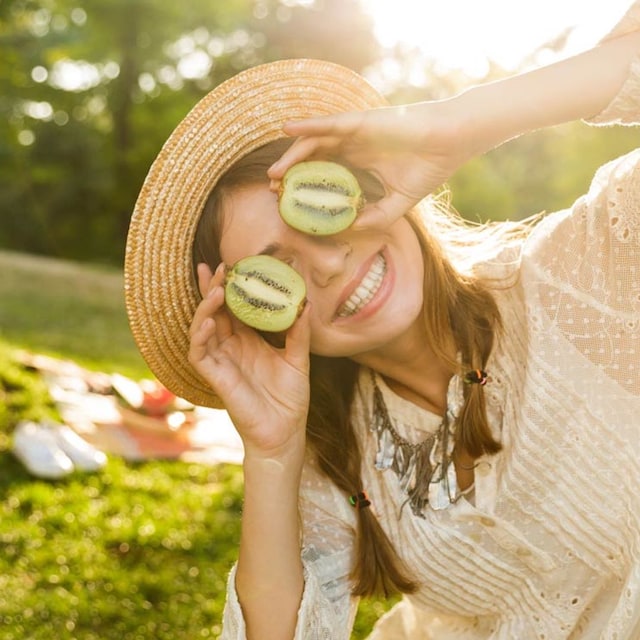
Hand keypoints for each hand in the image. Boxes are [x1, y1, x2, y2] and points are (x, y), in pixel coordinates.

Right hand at [189, 263, 310, 458]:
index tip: (231, 263)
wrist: (285, 431)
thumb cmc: (290, 398)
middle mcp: (231, 347)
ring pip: (202, 327)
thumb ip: (299, 333)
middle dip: (210, 288)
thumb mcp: (298, 360)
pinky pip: (200, 353)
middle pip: (214, 311)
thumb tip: (304, 303)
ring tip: (214, 289)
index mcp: (249, 340)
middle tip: (214, 265)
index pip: (233, 307)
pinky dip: (200, 336)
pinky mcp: (216, 377)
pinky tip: (209, 320)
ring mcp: (221, 361)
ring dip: (205, 307)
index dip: (229, 287)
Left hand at [268, 100, 472, 227]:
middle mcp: (353, 147)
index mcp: (360, 163)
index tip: (288, 203)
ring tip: (274, 174)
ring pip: (315, 143)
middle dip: (291, 175)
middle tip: (273, 191)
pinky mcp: (360, 122)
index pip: (324, 174)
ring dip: (292, 156)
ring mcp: (355, 133)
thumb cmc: (428, 169)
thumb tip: (351, 229)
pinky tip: (288, 129)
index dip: (305, 187)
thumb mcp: (397, 203)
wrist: (450, 144)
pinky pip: (328, 123)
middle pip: (313, 159)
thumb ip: (376, 216)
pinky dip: (308, 125)